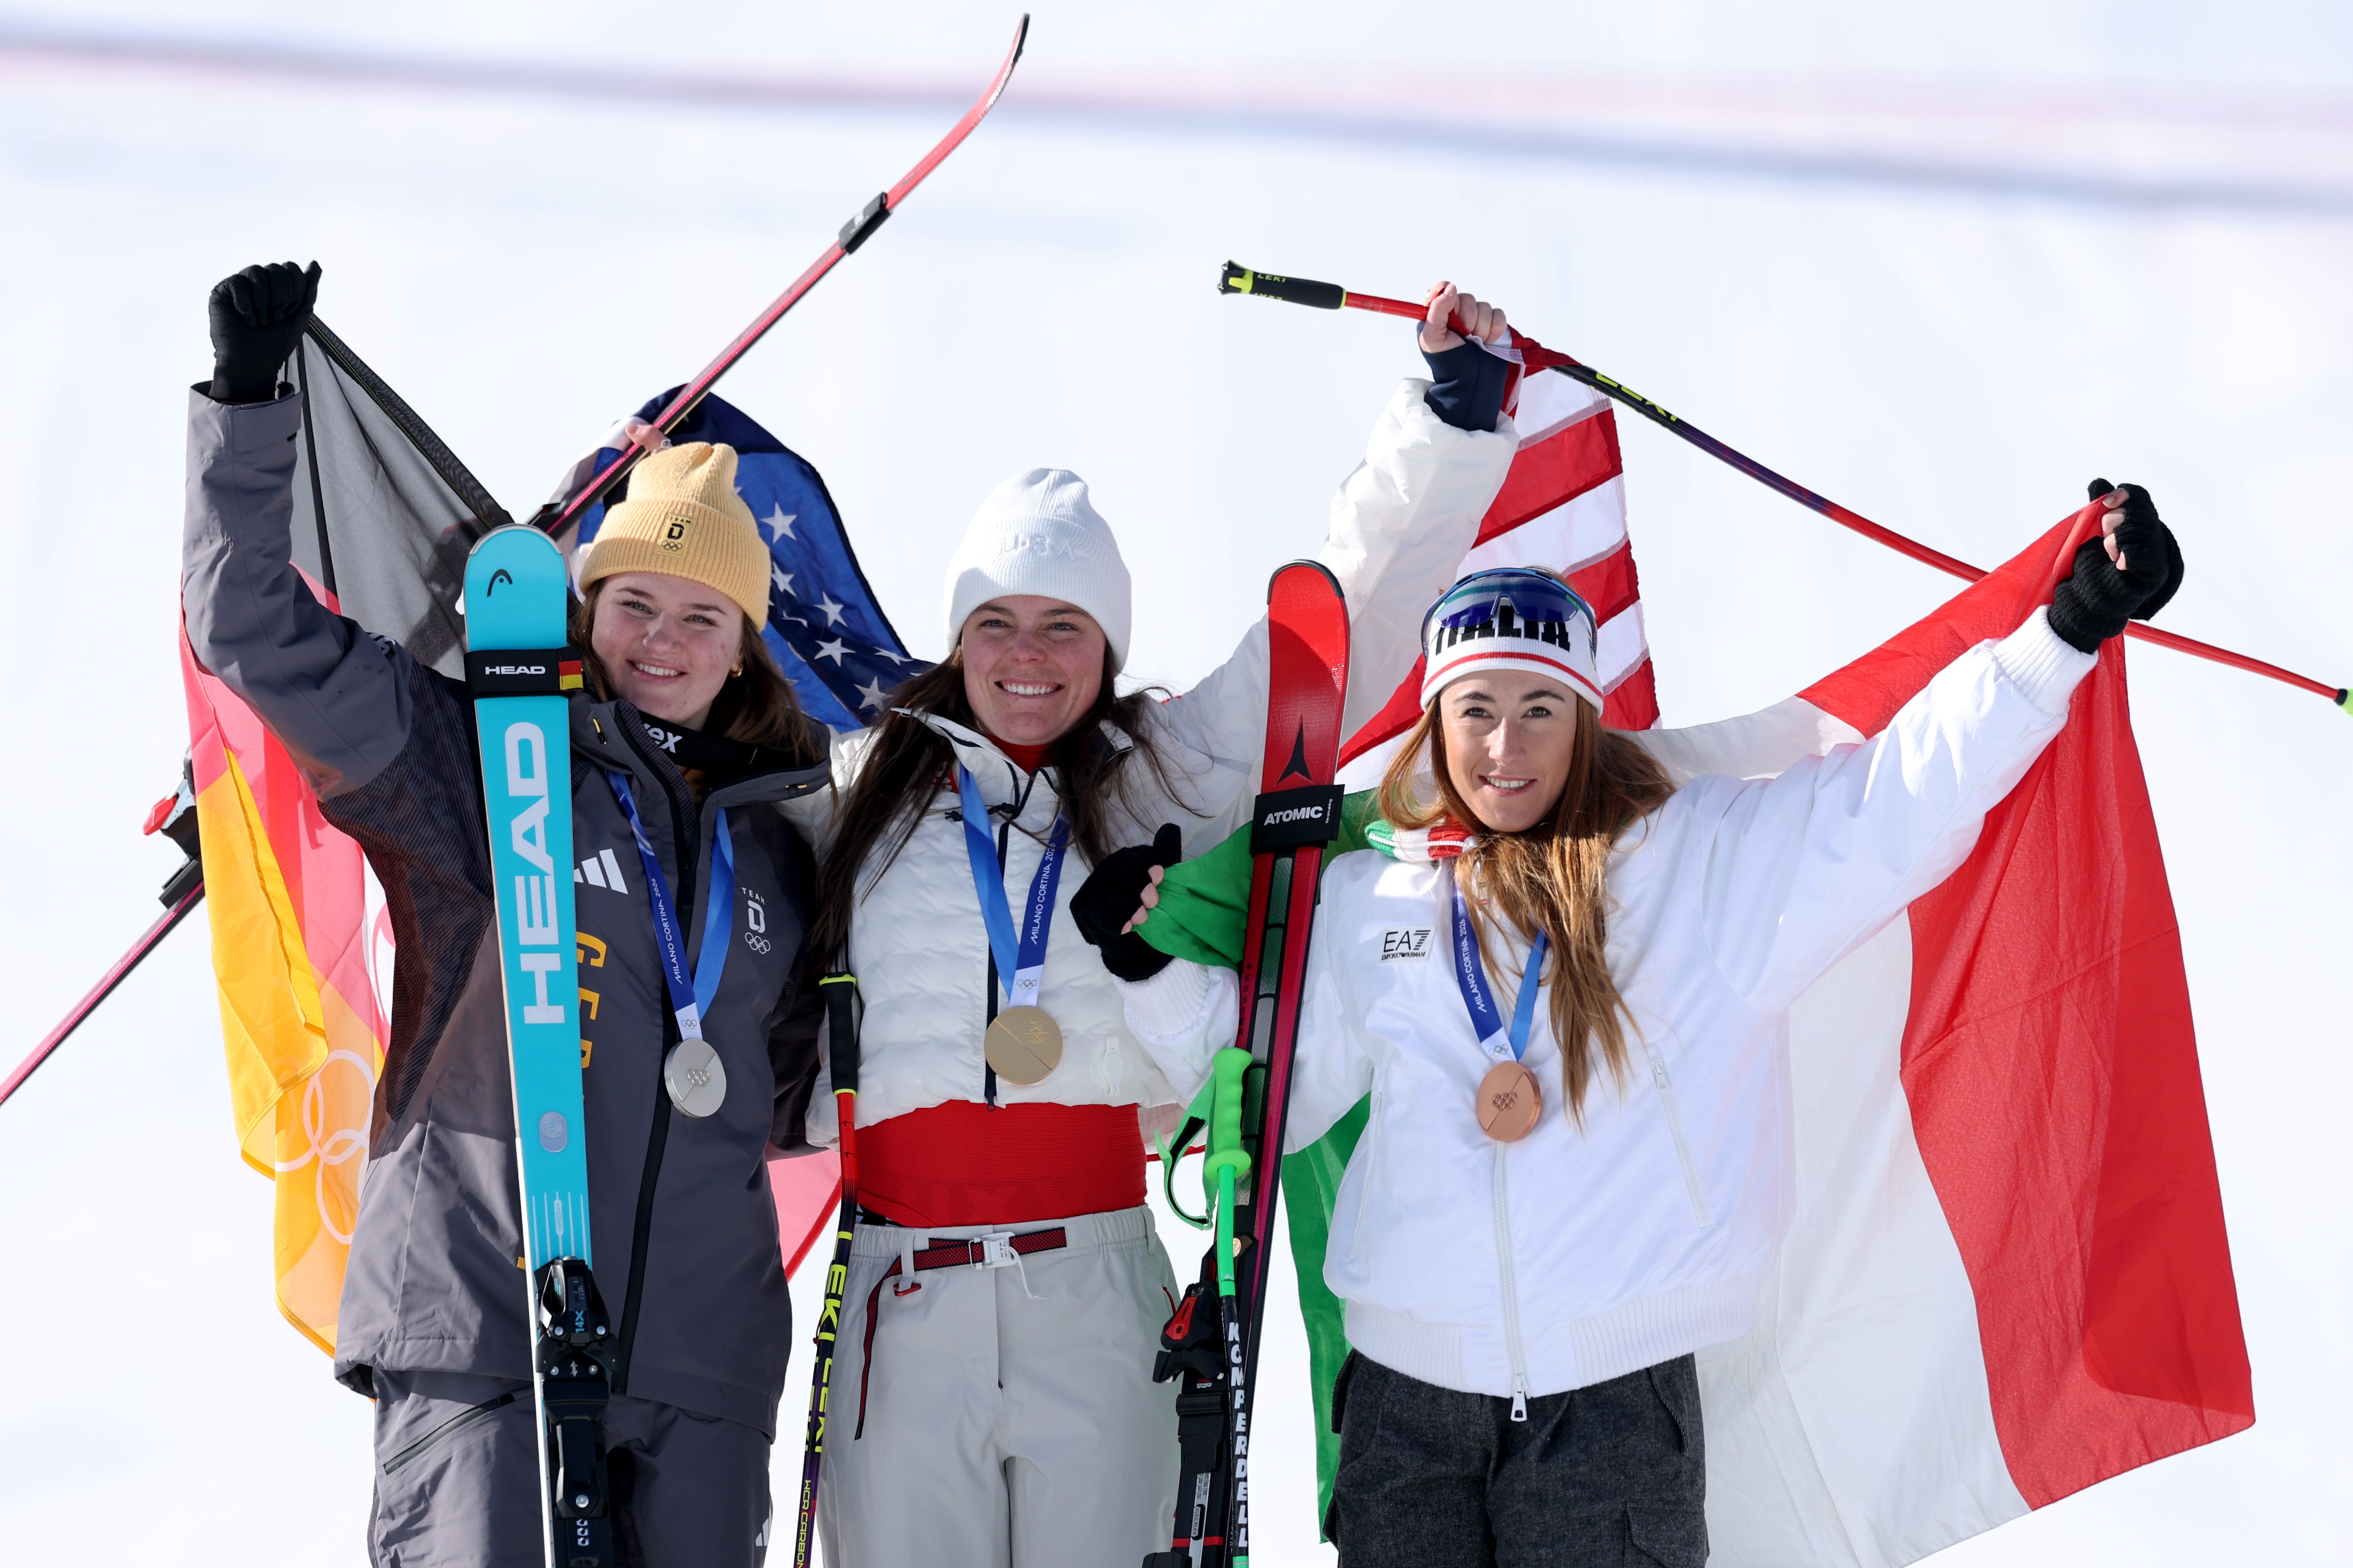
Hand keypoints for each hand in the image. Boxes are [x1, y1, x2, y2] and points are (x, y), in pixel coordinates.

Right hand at [207, 260, 320, 402]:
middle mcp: (258, 281)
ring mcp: (240, 284)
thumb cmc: (277, 341)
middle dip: (281, 297)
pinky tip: (246, 319)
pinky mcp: (222, 291)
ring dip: (264, 302)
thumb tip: (315, 262)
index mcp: (277, 284)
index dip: (295, 291)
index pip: (291, 268)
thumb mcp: (301, 313)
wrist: (254, 361)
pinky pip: (237, 282)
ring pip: (257, 272)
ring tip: (261, 321)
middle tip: (275, 319)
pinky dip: (246, 304)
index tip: (289, 314)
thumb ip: (308, 288)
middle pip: (276, 269)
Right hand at [1070, 823, 1182, 982]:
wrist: (1115, 919)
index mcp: (1126, 857)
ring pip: (1114, 896)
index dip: (1150, 864)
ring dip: (1133, 910)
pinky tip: (1127, 927)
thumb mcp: (1153, 875)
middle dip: (1143, 890)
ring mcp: (1093, 887)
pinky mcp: (1084, 906)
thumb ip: (1164, 853)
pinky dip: (1119, 923)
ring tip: (1142, 918)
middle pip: (1126, 875)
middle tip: (1153, 903)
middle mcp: (1107, 868)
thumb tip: (1171, 828)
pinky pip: (1103, 915)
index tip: (1159, 878)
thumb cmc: (1140, 895)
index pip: (1138, 855)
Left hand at [1420, 282, 1506, 354]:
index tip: (1452, 307)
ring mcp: (1476, 318)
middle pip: (1467, 298)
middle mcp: (1457, 312)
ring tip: (1475, 342)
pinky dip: (1495, 329)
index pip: (1442, 289)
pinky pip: (1498, 314)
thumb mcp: (1432, 338)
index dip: (1448, 295)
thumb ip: (1437, 310)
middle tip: (1464, 336)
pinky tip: (1488, 341)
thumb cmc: (1448, 361)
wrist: (1472, 379)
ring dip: (1481, 328)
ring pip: (1484, 306)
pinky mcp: (1493, 323)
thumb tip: (1450, 287)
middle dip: (1467, 320)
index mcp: (1438, 314)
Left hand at [2048, 479, 2183, 651]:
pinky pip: (2145, 555)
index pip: (2140, 497)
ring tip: (2109, 553)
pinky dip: (2127, 555)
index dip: (2124, 494)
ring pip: (2141, 530)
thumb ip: (2097, 509)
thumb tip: (2099, 482)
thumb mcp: (2090, 533)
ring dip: (2116, 539)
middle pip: (2141, 511)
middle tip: (2104, 533)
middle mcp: (2152, 535)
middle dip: (2116, 519)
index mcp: (2138, 523)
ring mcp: (2157, 554)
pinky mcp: (2155, 573)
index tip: (2106, 503)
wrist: (2087, 600)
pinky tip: (2119, 563)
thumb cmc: (2091, 567)